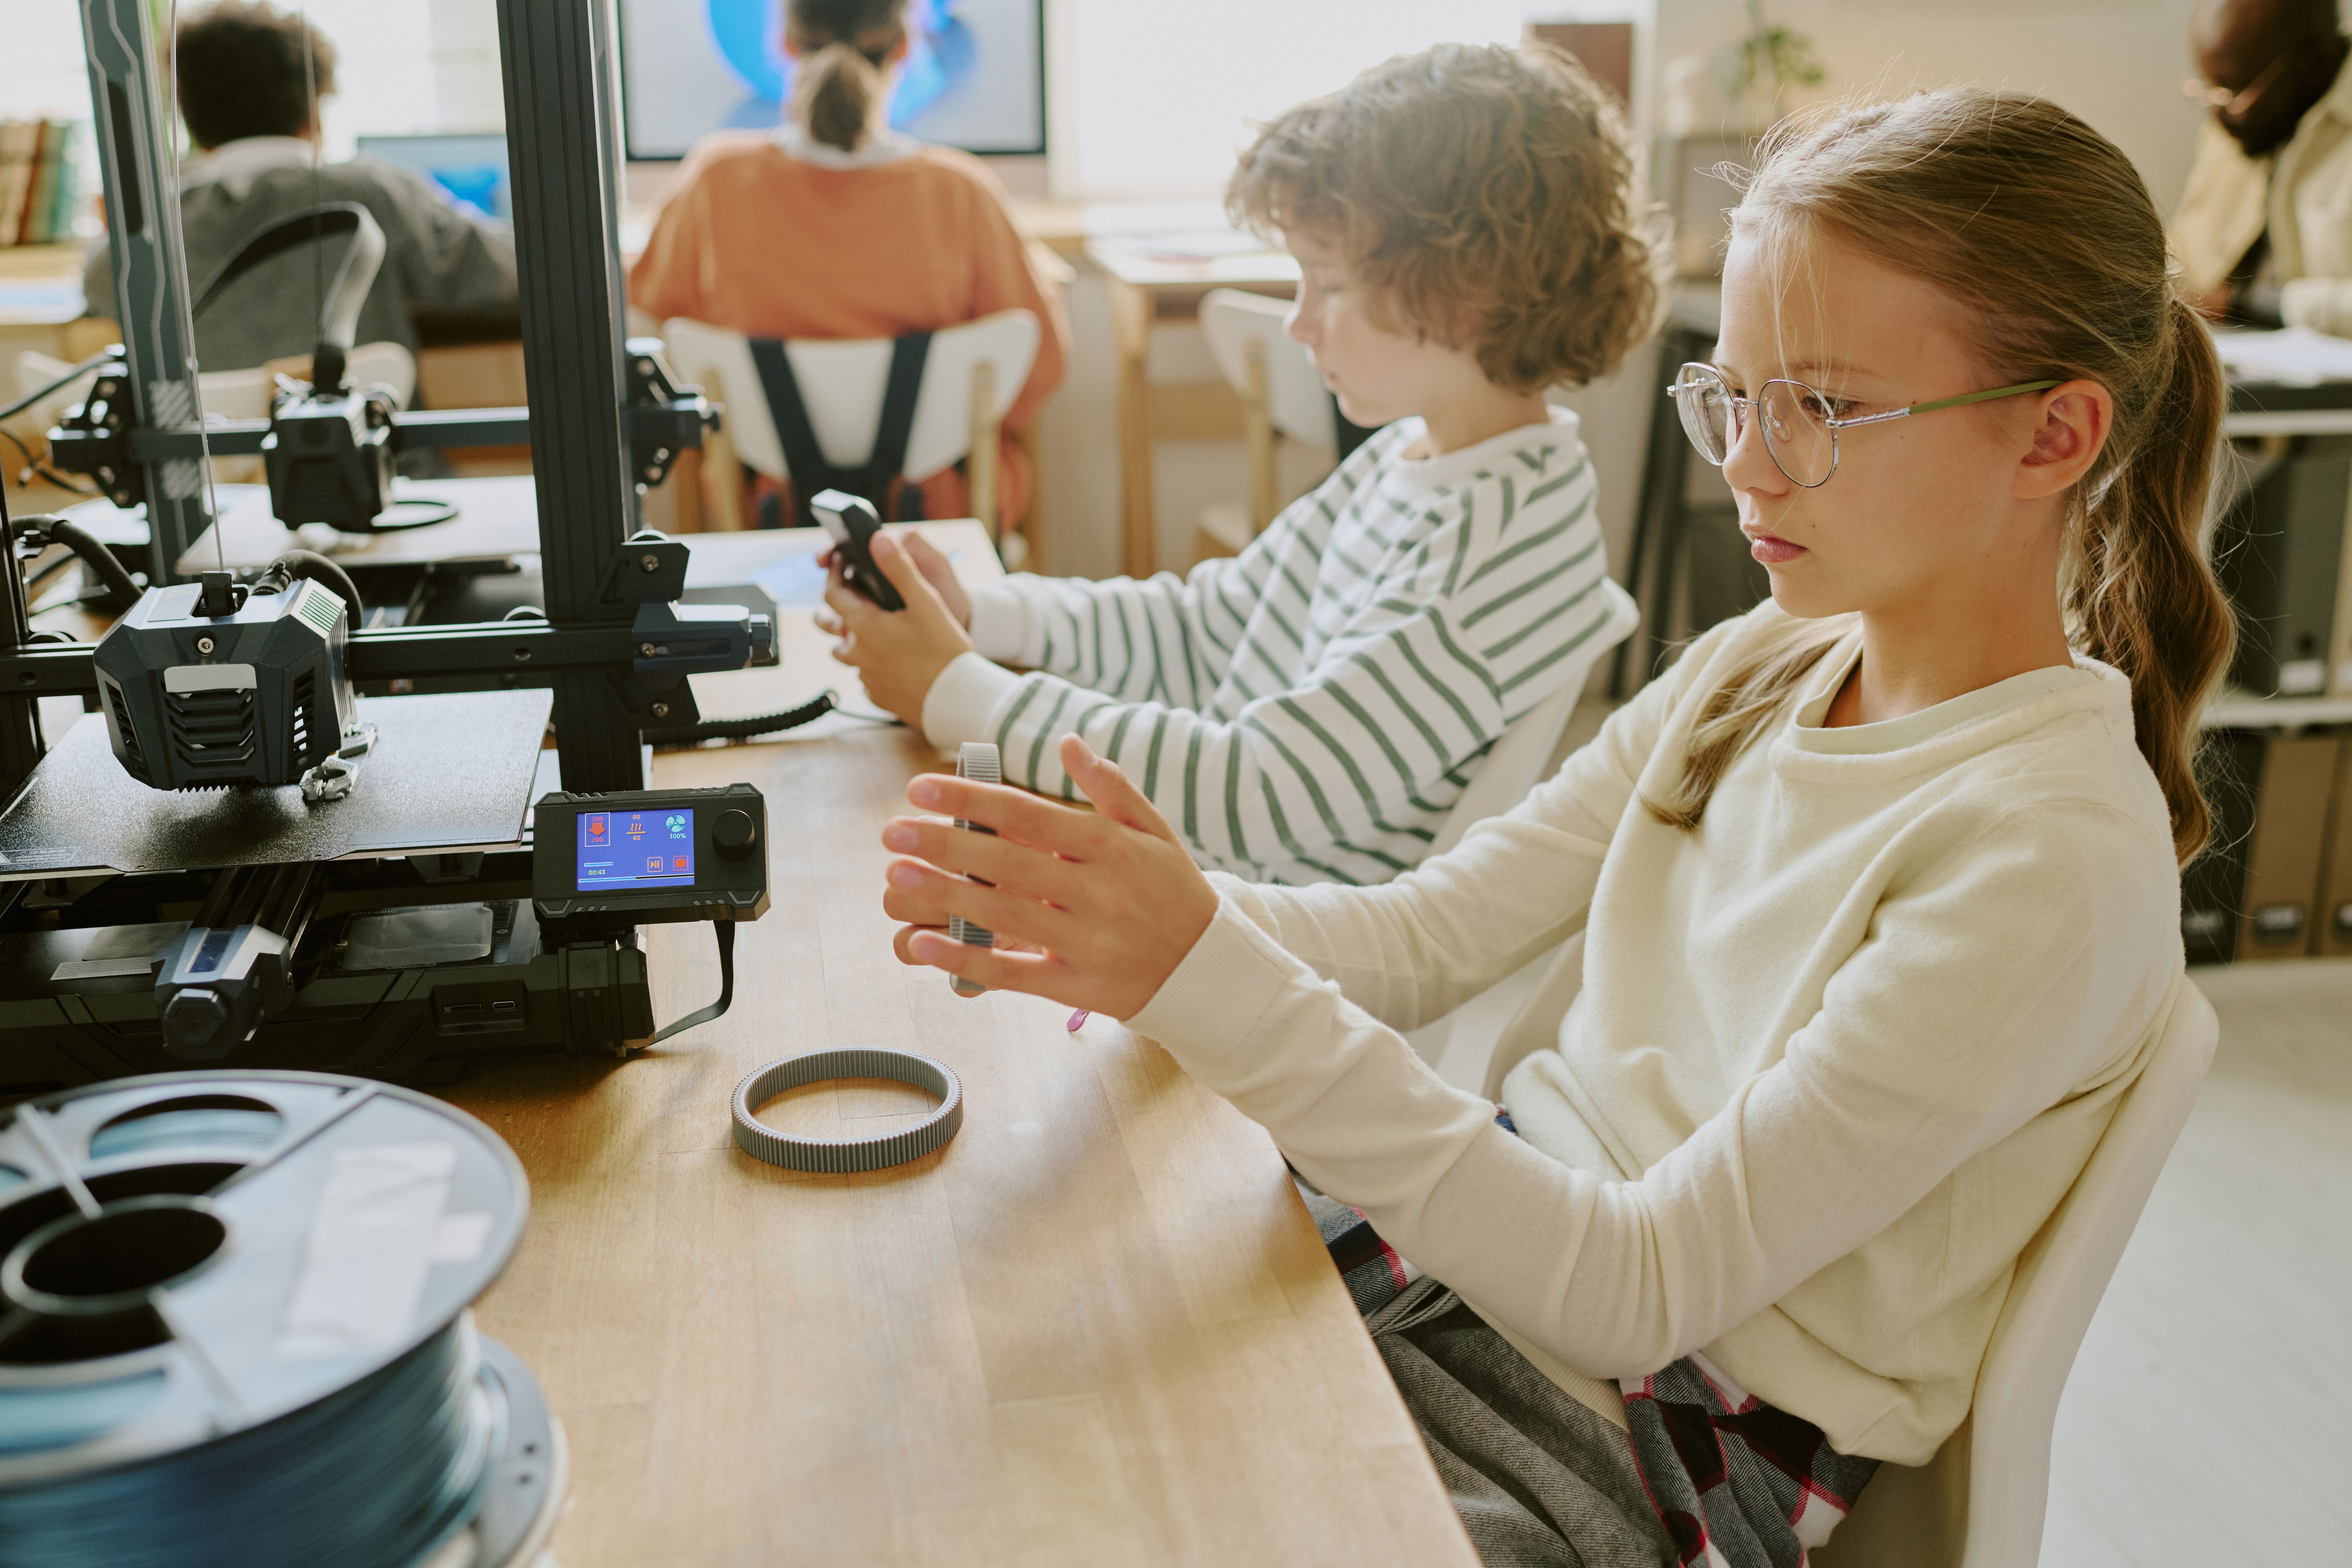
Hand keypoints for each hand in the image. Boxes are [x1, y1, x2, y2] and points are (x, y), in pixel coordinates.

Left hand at [817, 531, 976, 725]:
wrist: (957, 700)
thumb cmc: (944, 651)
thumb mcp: (926, 602)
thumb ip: (900, 568)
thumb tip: (878, 540)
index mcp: (864, 626)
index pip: (832, 595)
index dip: (834, 576)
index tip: (842, 564)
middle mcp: (858, 654)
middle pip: (835, 627)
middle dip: (843, 612)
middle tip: (863, 602)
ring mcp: (867, 677)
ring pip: (850, 655)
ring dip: (857, 642)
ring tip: (879, 634)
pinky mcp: (879, 696)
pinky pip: (867, 677)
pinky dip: (875, 666)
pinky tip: (896, 662)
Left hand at [882, 733, 1219, 1017]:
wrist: (1211, 970)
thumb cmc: (1174, 892)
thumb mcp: (1153, 831)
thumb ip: (1110, 787)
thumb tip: (1068, 743)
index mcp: (1110, 847)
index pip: (1028, 814)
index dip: (972, 799)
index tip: (922, 787)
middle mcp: (1096, 893)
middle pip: (1008, 862)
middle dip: (946, 844)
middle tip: (894, 831)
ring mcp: (1086, 942)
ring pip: (1004, 916)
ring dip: (945, 895)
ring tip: (895, 876)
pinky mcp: (1076, 986)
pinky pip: (1013, 973)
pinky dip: (965, 960)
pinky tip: (923, 944)